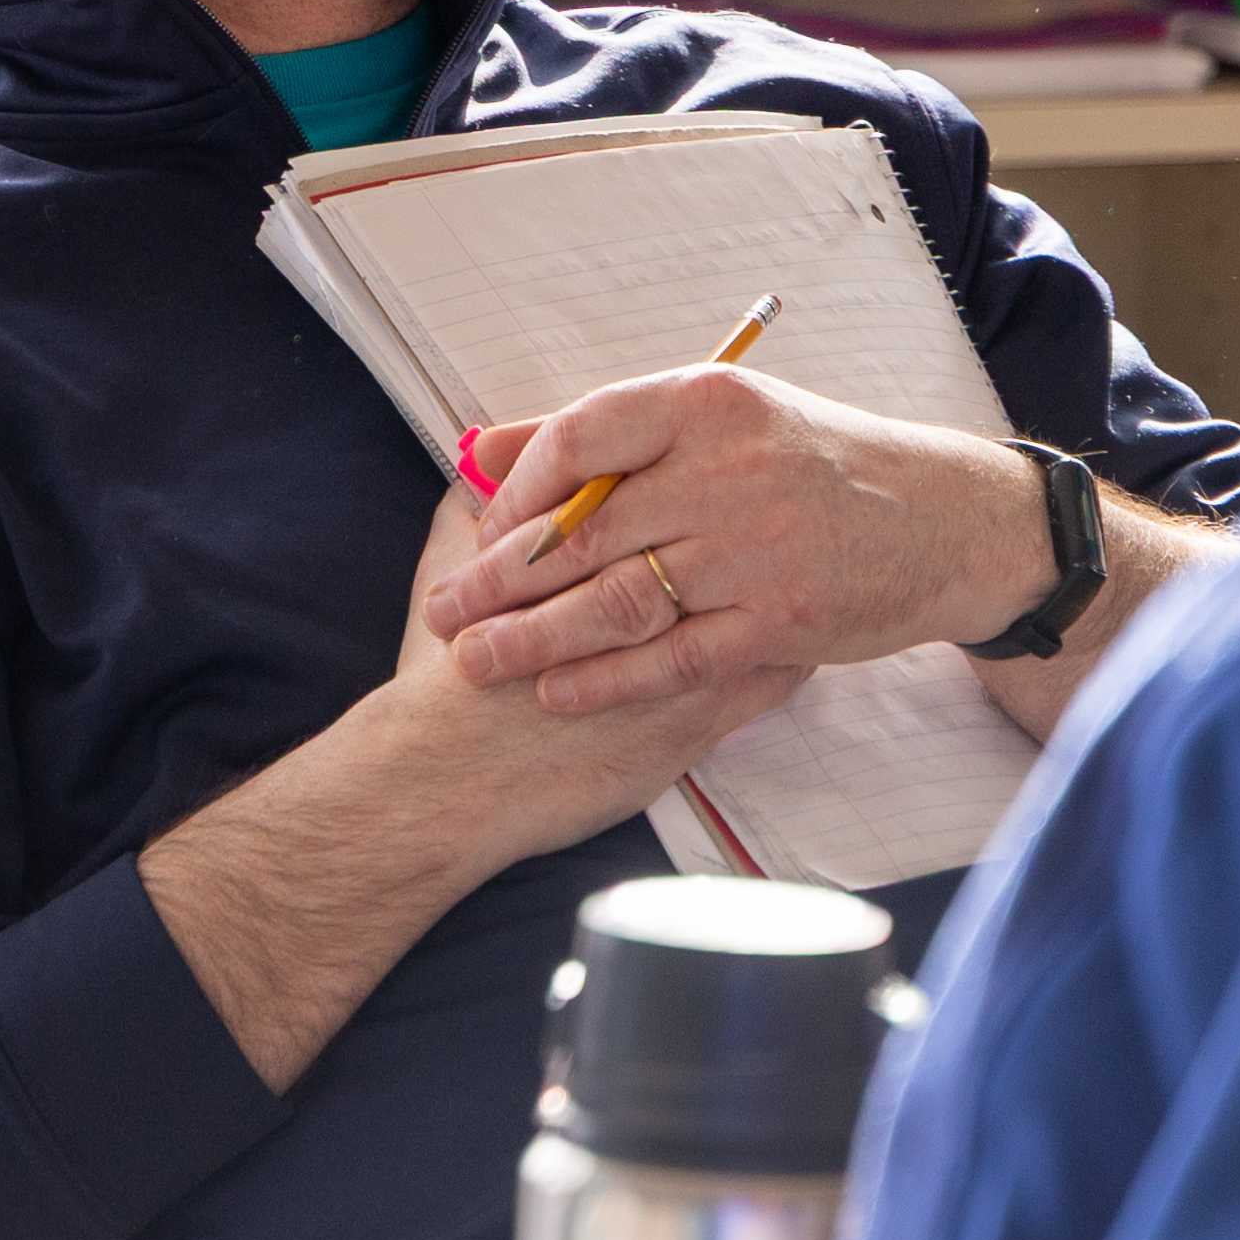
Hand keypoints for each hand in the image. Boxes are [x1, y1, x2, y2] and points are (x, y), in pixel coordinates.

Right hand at [142, 488, 799, 1089]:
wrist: (438, 784)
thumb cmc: (435, 681)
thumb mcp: (441, 573)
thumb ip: (471, 510)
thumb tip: (489, 455)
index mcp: (577, 541)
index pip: (656, 481)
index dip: (692, 464)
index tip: (716, 461)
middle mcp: (634, 590)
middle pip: (719, 531)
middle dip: (757, 512)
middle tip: (785, 498)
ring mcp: (670, 659)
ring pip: (756, 601)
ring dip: (781, 582)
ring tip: (804, 564)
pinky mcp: (688, 724)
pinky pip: (765, 678)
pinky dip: (787, 656)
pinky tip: (802, 645)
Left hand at [424, 369, 1056, 713]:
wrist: (946, 521)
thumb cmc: (815, 464)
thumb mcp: (722, 418)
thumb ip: (604, 434)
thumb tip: (481, 449)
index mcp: (708, 402)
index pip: (581, 439)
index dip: (517, 493)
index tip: (480, 532)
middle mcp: (729, 470)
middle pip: (583, 531)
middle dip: (498, 579)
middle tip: (442, 613)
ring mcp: (756, 552)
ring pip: (615, 600)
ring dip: (533, 637)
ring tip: (473, 661)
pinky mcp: (779, 624)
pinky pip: (670, 658)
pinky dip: (604, 679)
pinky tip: (553, 691)